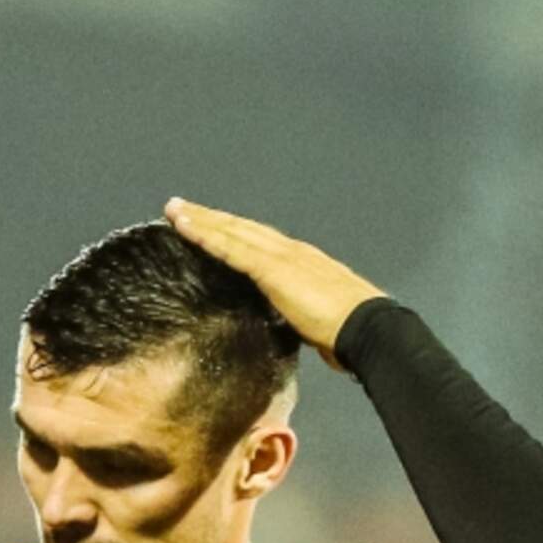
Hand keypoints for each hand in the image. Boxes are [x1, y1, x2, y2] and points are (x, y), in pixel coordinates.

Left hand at [164, 198, 385, 367]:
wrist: (367, 329)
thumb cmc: (349, 334)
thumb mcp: (318, 324)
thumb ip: (302, 320)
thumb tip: (301, 333)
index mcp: (303, 265)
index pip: (261, 244)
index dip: (236, 234)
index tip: (215, 227)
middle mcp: (292, 252)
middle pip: (244, 229)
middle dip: (213, 218)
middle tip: (183, 208)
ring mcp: (282, 257)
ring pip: (233, 231)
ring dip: (202, 219)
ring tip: (175, 210)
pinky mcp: (273, 268)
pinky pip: (232, 247)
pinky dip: (207, 235)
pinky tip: (185, 227)